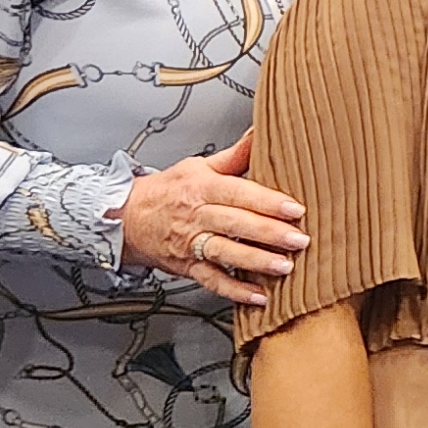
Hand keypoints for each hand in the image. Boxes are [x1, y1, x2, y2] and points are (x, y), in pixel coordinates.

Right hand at [119, 131, 308, 309]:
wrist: (128, 218)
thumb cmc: (169, 191)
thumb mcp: (199, 167)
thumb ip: (236, 155)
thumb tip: (262, 132)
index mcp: (201, 188)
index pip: (237, 192)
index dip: (266, 201)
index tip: (294, 208)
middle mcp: (196, 216)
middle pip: (234, 223)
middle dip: (269, 233)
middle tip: (298, 239)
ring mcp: (191, 243)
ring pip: (224, 252)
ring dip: (255, 261)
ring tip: (284, 266)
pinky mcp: (188, 267)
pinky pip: (212, 281)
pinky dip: (235, 291)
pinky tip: (258, 295)